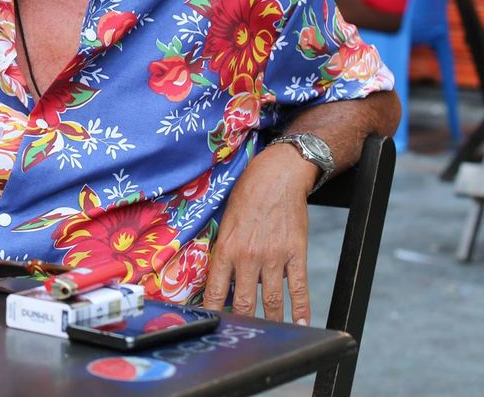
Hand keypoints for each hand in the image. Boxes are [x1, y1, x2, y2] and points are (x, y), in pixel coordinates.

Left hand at [202, 144, 316, 323]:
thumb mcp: (225, 223)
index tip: (211, 325)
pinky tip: (302, 324)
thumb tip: (221, 280)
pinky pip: (299, 288)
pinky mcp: (296, 254)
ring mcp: (274, 257)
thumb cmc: (246, 197)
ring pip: (271, 301)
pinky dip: (301, 310)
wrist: (276, 176)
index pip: (215, 290)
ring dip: (271, 322)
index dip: (212, 311)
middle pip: (244, 302)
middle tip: (240, 337)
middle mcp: (248, 256)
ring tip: (269, 337)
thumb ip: (223, 252)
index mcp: (226, 249)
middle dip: (241, 323)